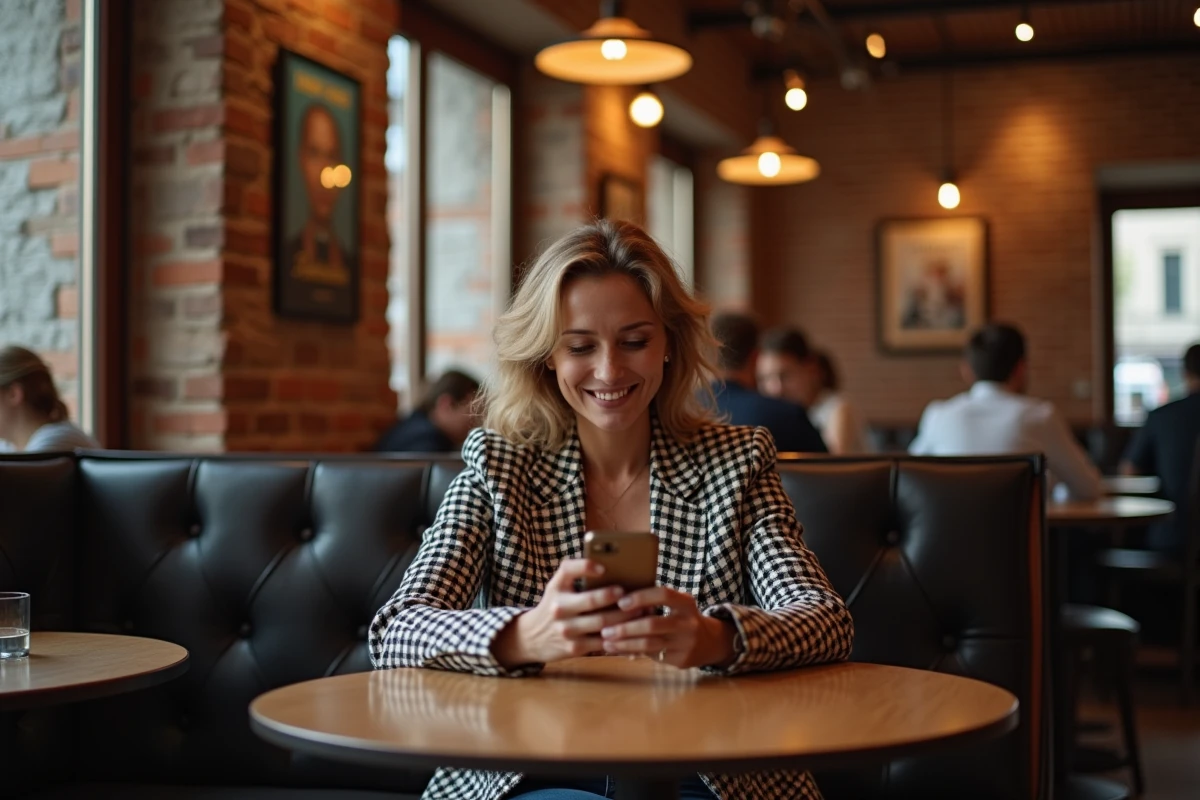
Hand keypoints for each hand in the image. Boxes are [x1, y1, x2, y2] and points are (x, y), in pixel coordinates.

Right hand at [492, 559, 644, 668]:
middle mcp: (559, 607)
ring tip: (641, 611)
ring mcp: (567, 629)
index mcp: (557, 587)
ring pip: (602, 623)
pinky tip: (633, 631)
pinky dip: (620, 636)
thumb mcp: (558, 587)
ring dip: (624, 618)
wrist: (532, 637)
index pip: (568, 570)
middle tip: (631, 593)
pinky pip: (602, 641)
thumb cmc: (554, 604)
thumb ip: (577, 576)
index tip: (603, 568)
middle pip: (591, 601)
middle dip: (614, 597)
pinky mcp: (574, 648)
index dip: (585, 567)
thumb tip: (612, 568)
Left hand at [599, 587, 736, 669]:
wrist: (710, 642)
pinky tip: (618, 650)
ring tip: (607, 642)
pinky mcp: (681, 660)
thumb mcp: (677, 605)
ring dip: (625, 643)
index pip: (664, 594)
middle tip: (606, 629)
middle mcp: (689, 623)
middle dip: (626, 628)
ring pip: (650, 644)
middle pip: (653, 624)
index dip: (641, 597)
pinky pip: (652, 657)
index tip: (620, 602)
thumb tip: (617, 599)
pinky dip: (632, 652)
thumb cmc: (682, 618)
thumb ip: (655, 603)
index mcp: (686, 603)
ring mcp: (686, 644)